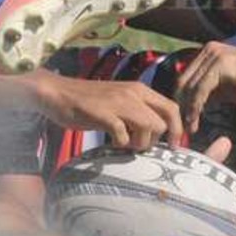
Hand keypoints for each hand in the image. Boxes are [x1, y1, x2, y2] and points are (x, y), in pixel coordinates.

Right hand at [33, 73, 183, 150]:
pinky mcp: (102, 113)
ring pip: (148, 127)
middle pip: (161, 123)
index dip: (177, 129)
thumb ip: (138, 111)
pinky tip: (111, 142)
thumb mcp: (120, 100)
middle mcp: (133, 93)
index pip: (171, 108)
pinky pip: (123, 133)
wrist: (58, 93)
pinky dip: (120, 143)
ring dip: (139, 143)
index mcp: (139, 90)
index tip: (172, 145)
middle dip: (154, 140)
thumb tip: (156, 133)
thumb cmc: (89, 101)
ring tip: (124, 144)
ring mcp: (118, 102)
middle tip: (138, 145)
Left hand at [174, 42, 235, 132]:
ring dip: (187, 109)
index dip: (181, 98)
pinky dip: (195, 106)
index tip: (182, 117)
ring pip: (190, 85)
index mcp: (208, 52)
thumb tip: (190, 104)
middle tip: (182, 126)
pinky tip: (196, 119)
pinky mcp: (221, 64)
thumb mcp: (224, 88)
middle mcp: (209, 49)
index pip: (185, 76)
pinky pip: (201, 88)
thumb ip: (207, 90)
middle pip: (183, 80)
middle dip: (181, 105)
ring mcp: (215, 54)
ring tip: (190, 127)